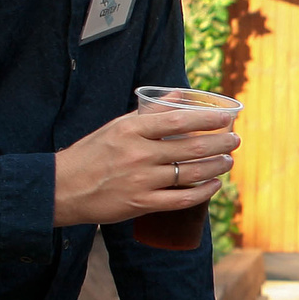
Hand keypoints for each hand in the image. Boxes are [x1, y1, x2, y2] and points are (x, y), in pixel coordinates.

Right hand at [55, 107, 238, 226]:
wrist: (63, 188)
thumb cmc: (93, 153)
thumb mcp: (117, 126)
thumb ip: (149, 112)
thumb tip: (178, 96)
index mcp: (132, 129)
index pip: (178, 121)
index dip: (206, 120)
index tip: (226, 118)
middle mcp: (138, 154)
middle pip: (190, 148)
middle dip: (220, 144)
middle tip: (235, 141)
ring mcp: (141, 181)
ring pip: (190, 173)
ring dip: (216, 167)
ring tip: (228, 161)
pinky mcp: (141, 204)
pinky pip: (181, 199)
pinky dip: (202, 192)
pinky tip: (214, 185)